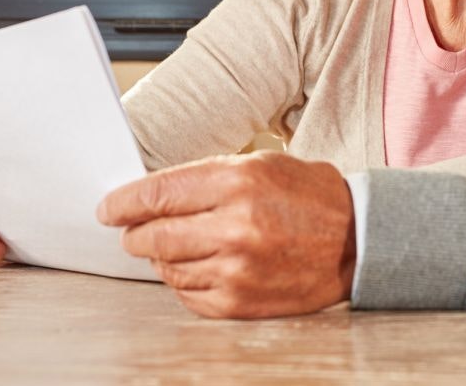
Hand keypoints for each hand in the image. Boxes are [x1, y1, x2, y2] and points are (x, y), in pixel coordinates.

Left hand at [97, 151, 355, 318]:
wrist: (356, 241)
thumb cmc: (308, 197)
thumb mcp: (261, 164)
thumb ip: (205, 177)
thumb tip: (150, 197)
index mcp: (238, 182)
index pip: (158, 194)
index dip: (124, 203)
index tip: (109, 209)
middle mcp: (235, 226)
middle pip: (153, 235)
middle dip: (137, 233)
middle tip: (135, 231)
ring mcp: (237, 268)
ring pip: (167, 267)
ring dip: (163, 257)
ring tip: (178, 245)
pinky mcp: (240, 301)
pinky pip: (187, 295)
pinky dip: (184, 282)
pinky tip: (200, 267)